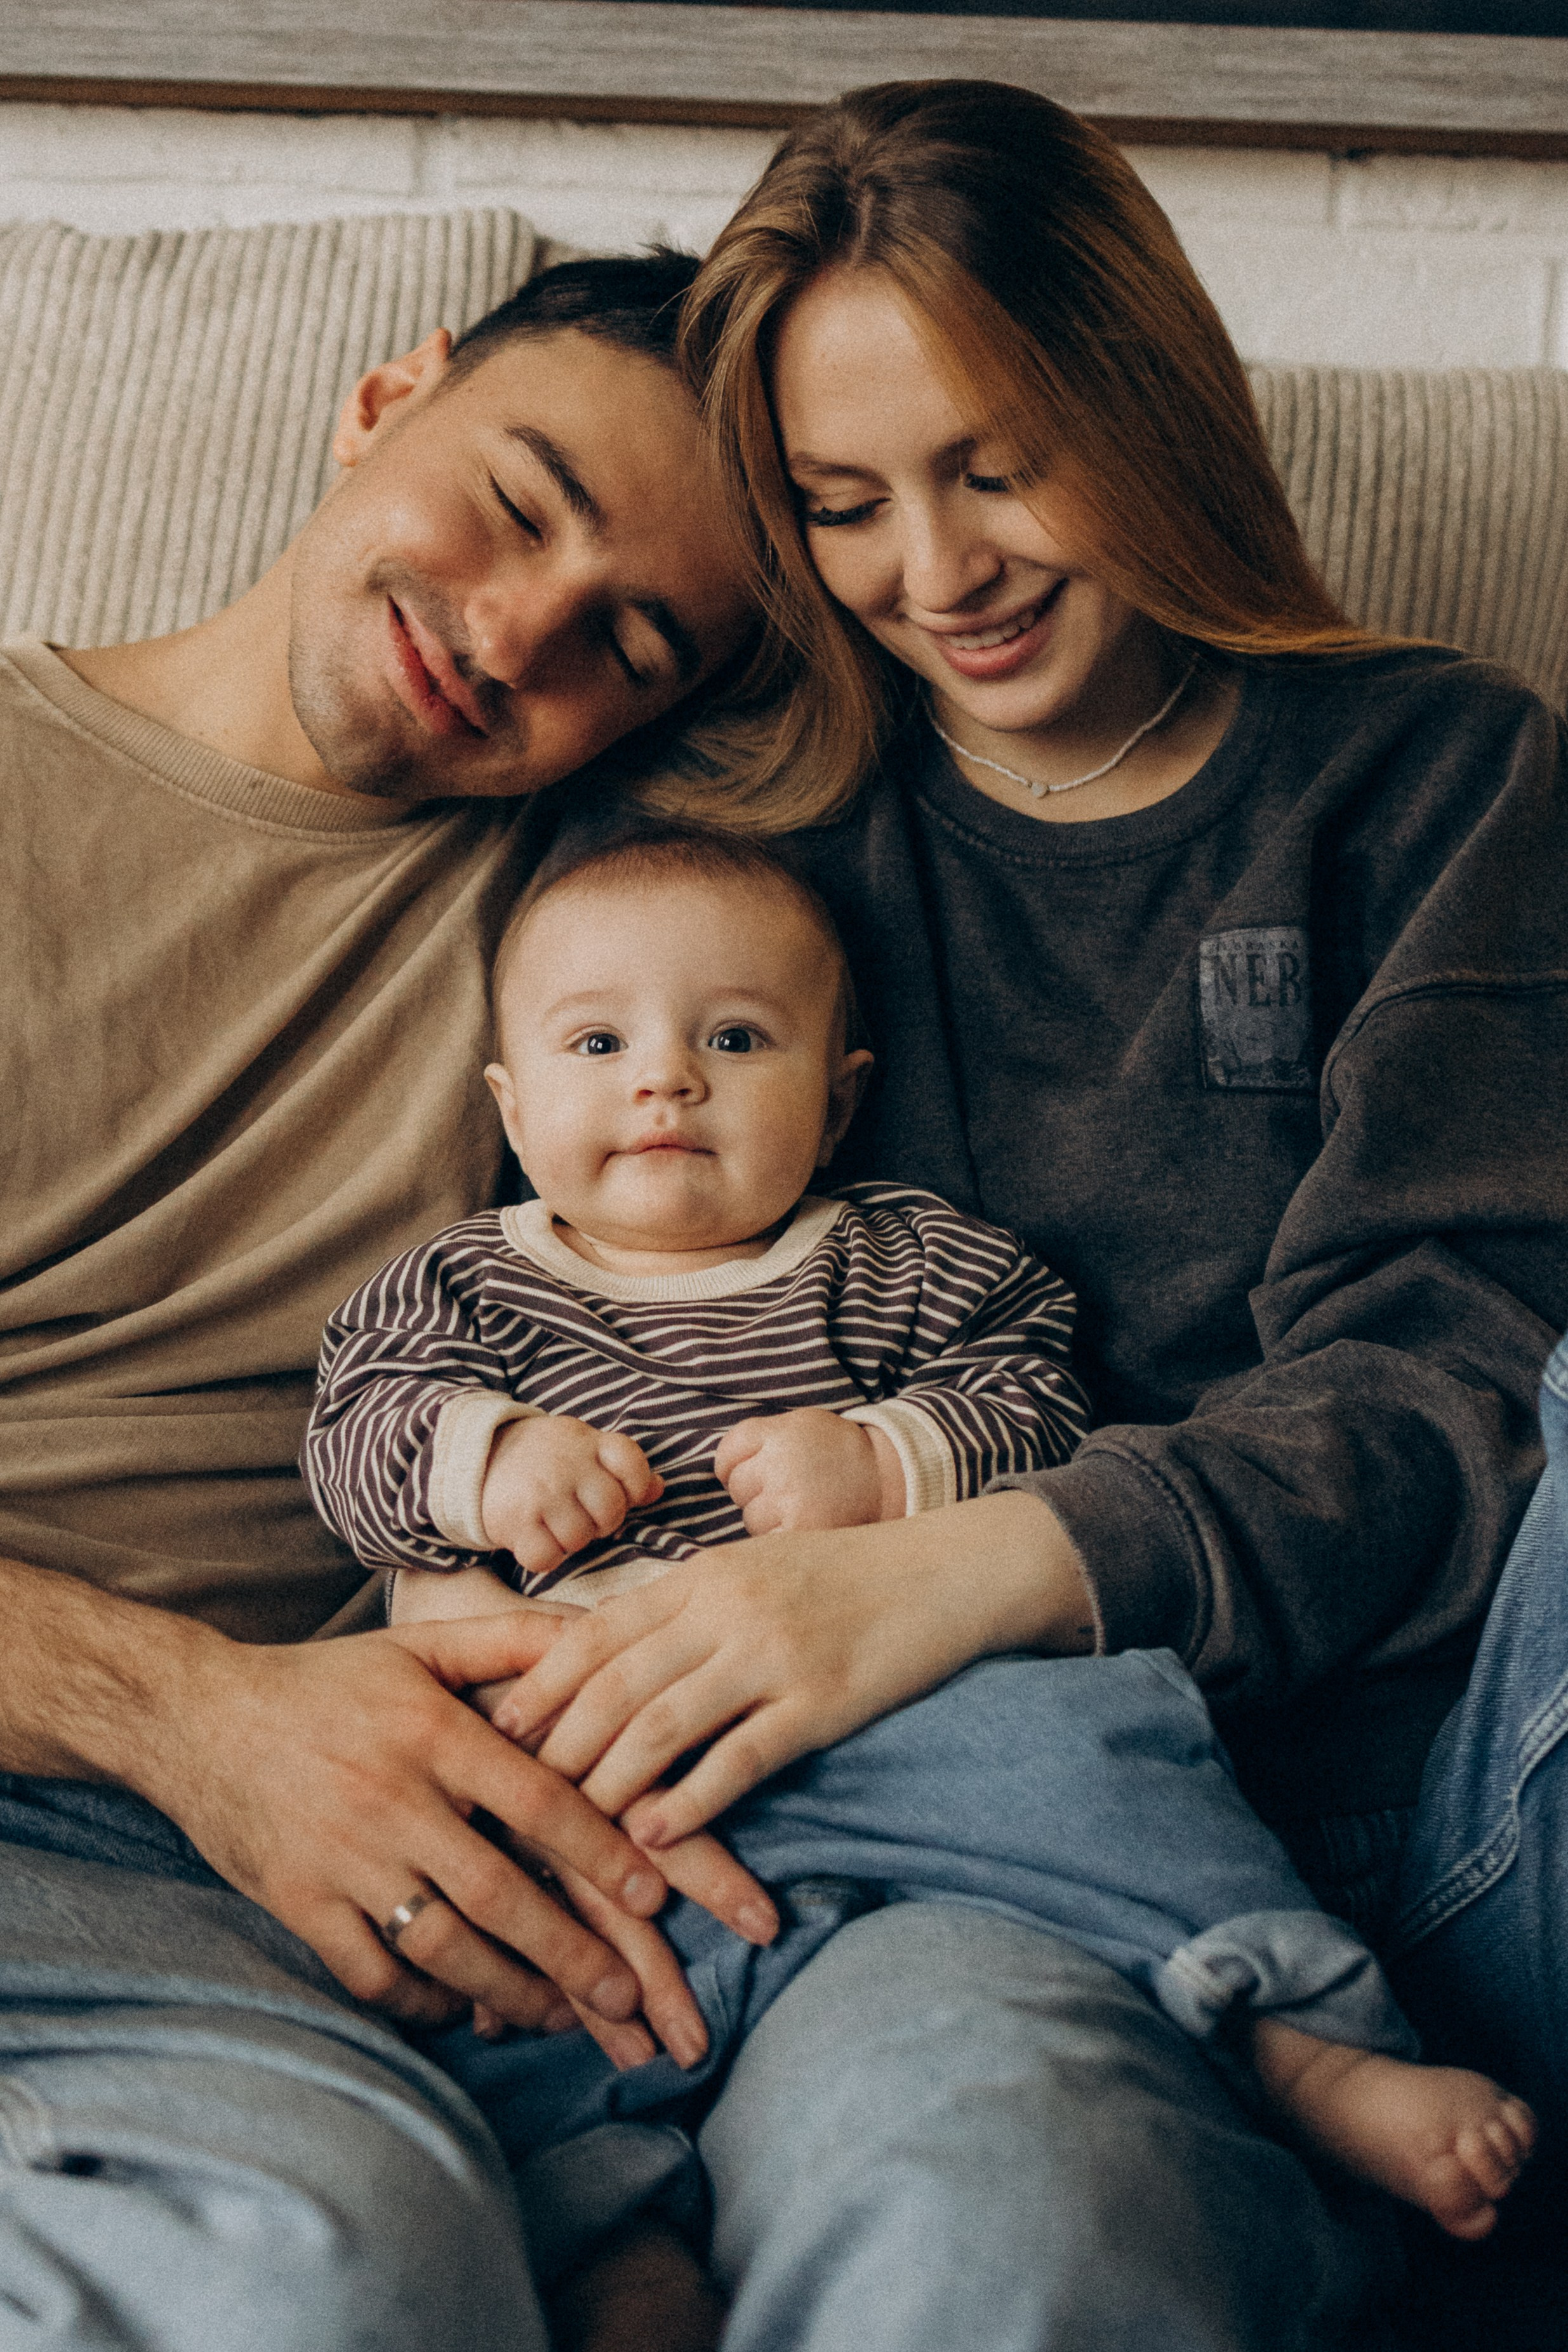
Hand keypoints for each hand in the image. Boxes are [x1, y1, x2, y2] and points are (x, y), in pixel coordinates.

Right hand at [146, 1612, 729, 2060]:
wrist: (198, 1717)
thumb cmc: (328, 1682)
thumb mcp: (421, 1645)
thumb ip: (514, 1639)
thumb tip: (601, 1629)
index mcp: (432, 1733)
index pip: (536, 1800)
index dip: (599, 1851)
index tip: (653, 1897)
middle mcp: (392, 1800)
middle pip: (499, 1894)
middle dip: (571, 1954)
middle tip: (629, 1998)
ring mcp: (343, 1860)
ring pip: (443, 1946)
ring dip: (511, 1991)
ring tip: (564, 2018)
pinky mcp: (299, 1904)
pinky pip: (371, 1972)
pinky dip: (422, 2001)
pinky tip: (464, 2011)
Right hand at [482, 1416, 661, 1577]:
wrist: (479, 1455)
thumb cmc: (544, 1458)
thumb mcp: (583, 1448)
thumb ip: (622, 1467)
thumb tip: (658, 1489)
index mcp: (588, 1443)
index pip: (631, 1463)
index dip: (635, 1486)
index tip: (619, 1491)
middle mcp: (567, 1465)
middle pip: (610, 1511)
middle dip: (600, 1522)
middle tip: (579, 1514)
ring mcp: (542, 1492)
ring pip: (580, 1538)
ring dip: (570, 1540)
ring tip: (554, 1523)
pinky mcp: (516, 1519)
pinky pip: (547, 1557)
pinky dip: (544, 1556)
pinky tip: (536, 1538)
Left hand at [490, 1491, 1093, 1846]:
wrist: (946, 1573)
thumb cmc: (843, 1576)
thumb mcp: (753, 1569)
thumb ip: (686, 1605)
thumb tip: (611, 1653)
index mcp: (702, 1575)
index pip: (598, 1632)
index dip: (541, 1684)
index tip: (493, 1728)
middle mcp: (727, 1609)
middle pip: (615, 1684)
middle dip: (556, 1745)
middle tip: (511, 1797)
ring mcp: (773, 1655)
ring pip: (662, 1724)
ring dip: (607, 1782)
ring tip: (569, 1828)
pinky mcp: (820, 1703)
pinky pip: (739, 1758)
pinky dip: (688, 1801)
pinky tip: (652, 1836)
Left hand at [715, 1409, 904, 1532]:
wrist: (885, 1480)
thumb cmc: (837, 1453)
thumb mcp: (800, 1425)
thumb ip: (760, 1438)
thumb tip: (717, 1469)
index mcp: (779, 1433)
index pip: (727, 1453)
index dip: (736, 1465)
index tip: (758, 1470)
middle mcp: (781, 1464)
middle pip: (737, 1486)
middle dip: (756, 1491)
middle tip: (791, 1488)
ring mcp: (789, 1500)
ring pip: (750, 1518)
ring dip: (768, 1518)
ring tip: (802, 1506)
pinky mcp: (800, 1532)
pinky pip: (767, 1541)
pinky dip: (781, 1538)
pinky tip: (804, 1525)